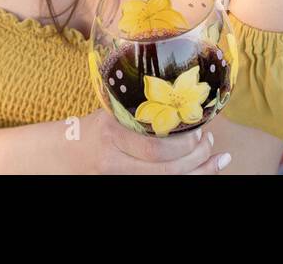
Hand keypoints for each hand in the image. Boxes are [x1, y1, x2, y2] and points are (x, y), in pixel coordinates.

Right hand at [79, 109, 230, 174]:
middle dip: (196, 157)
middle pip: (165, 168)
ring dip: (198, 171)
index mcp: (112, 133)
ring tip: (216, 158)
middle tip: (210, 141)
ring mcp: (120, 176)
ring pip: (166, 180)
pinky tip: (204, 171)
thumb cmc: (93, 128)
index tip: (201, 127)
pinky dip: (188, 177)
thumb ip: (139, 109)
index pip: (154, 146)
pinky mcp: (125, 183)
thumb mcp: (111, 113)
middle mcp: (116, 159)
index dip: (184, 142)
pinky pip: (161, 184)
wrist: (66, 156)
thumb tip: (181, 98)